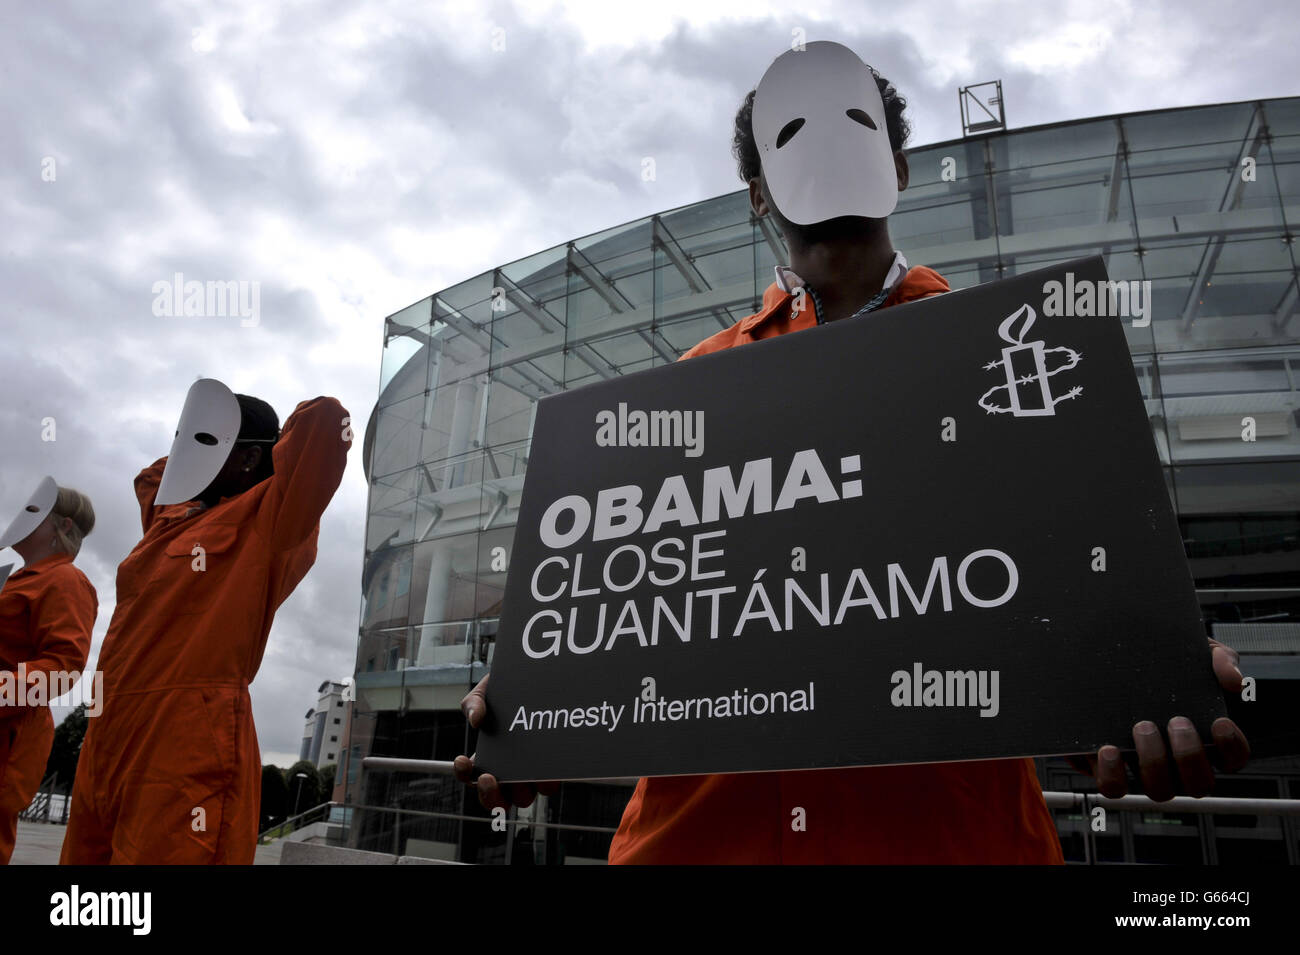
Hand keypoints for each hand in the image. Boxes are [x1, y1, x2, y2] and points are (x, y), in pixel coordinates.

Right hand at [452, 674, 560, 809]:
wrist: (540, 679)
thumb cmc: (510, 690)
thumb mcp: (487, 692)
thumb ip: (474, 703)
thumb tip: (475, 719)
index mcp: (490, 758)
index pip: (471, 778)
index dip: (465, 775)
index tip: (462, 759)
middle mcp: (511, 770)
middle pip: (499, 801)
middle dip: (490, 795)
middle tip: (488, 777)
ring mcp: (533, 771)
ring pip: (526, 796)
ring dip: (523, 788)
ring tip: (524, 770)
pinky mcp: (555, 768)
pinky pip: (552, 783)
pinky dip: (549, 778)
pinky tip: (549, 761)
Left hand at [1087, 639, 1249, 800]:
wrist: (1104, 661)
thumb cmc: (1158, 664)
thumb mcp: (1193, 652)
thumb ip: (1219, 659)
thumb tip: (1233, 680)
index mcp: (1204, 739)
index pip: (1234, 759)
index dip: (1232, 747)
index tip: (1220, 723)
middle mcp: (1177, 763)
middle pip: (1199, 784)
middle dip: (1190, 756)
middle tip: (1177, 721)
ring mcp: (1144, 769)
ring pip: (1159, 790)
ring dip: (1154, 763)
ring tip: (1142, 726)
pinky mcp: (1110, 768)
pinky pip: (1114, 788)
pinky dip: (1113, 774)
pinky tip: (1108, 748)